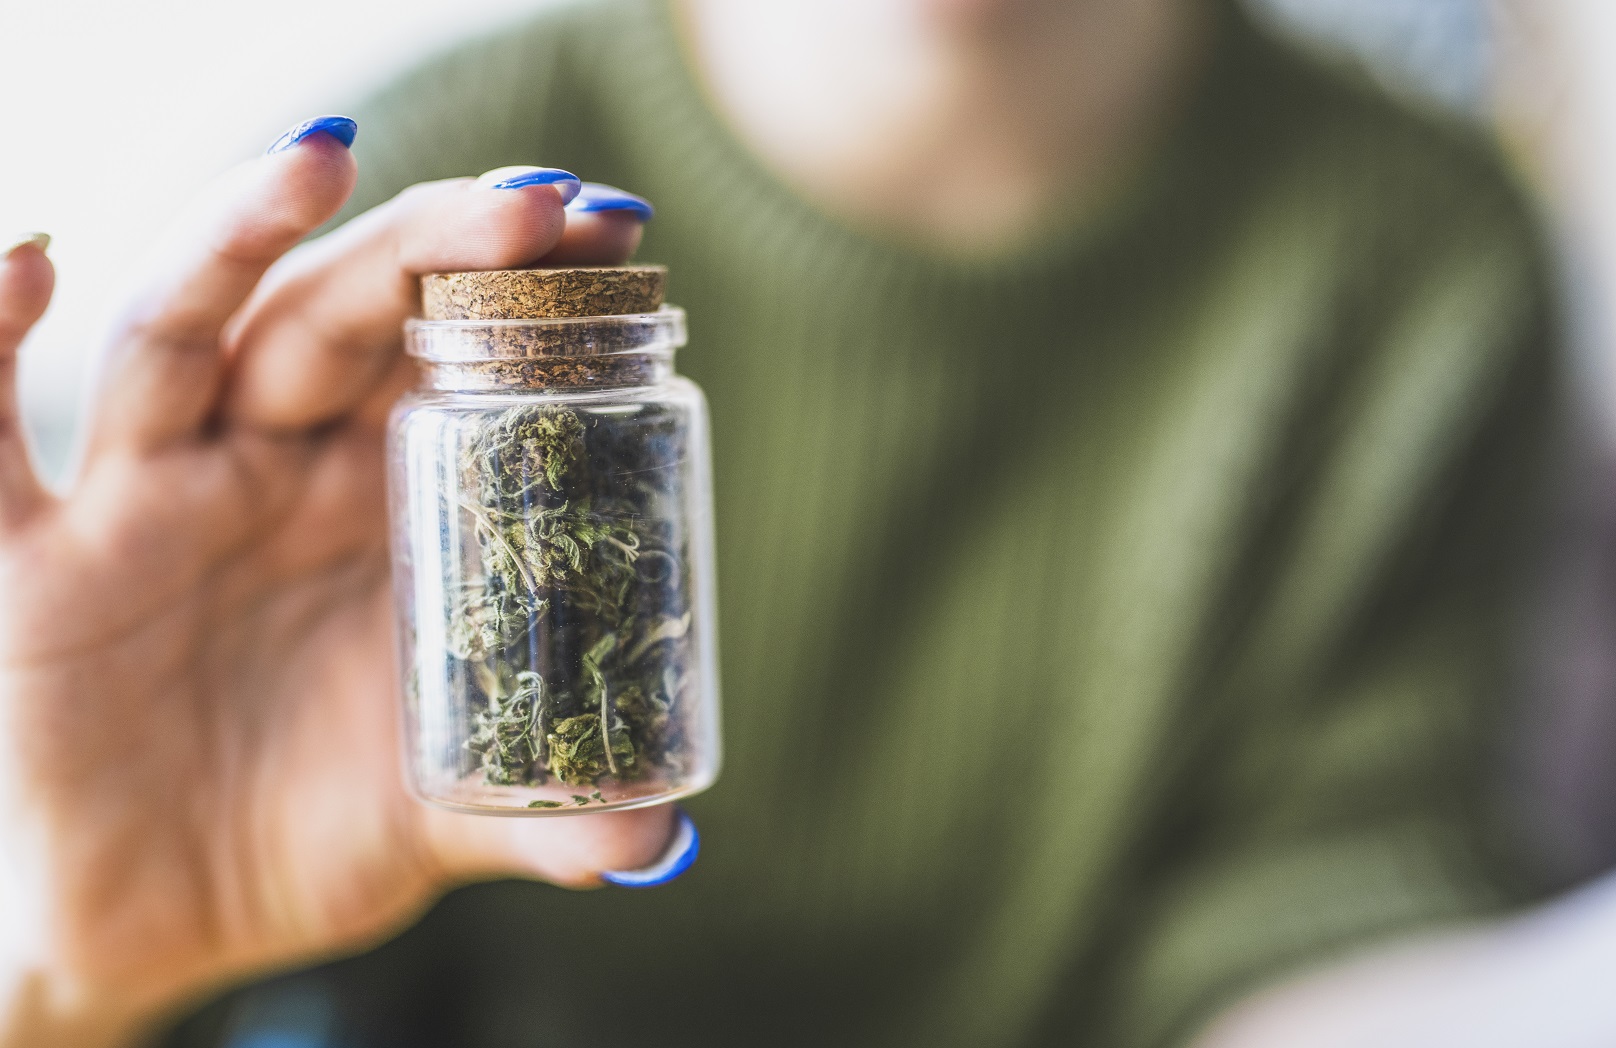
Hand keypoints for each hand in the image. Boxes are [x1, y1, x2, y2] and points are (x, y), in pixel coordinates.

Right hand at [0, 122, 672, 1045]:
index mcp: (372, 509)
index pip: (442, 358)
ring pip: (183, 335)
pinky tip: (37, 258)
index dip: (518, 292)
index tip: (612, 233)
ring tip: (322, 160)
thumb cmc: (295, 842)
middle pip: (336, 318)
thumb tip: (661, 842)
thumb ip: (540, 816)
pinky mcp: (32, 560)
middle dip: (428, 249)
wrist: (150, 928)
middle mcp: (264, 476)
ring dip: (241, 239)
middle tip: (535, 205)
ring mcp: (146, 502)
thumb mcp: (431, 817)